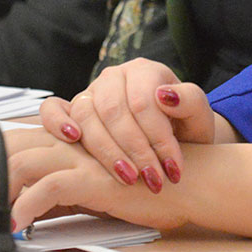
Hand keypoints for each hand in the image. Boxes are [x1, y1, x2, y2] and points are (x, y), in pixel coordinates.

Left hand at [0, 126, 193, 233]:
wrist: (184, 181)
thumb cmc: (140, 184)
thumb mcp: (87, 186)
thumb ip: (57, 189)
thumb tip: (24, 211)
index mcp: (59, 139)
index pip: (3, 141)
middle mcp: (62, 141)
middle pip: (0, 147)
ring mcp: (76, 156)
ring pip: (15, 164)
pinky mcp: (90, 176)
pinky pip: (45, 188)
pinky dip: (24, 208)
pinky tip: (19, 227)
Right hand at [39, 59, 219, 193]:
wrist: (173, 142)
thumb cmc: (185, 128)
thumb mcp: (199, 116)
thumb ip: (190, 101)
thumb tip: (165, 96)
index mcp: (144, 70)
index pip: (144, 102)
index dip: (158, 138)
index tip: (173, 170)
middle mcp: (114, 76)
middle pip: (114, 111)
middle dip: (135, 151)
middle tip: (153, 181)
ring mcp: (90, 92)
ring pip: (86, 115)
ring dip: (106, 151)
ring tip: (128, 178)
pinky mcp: (72, 111)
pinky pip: (53, 109)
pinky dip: (57, 122)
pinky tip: (72, 138)